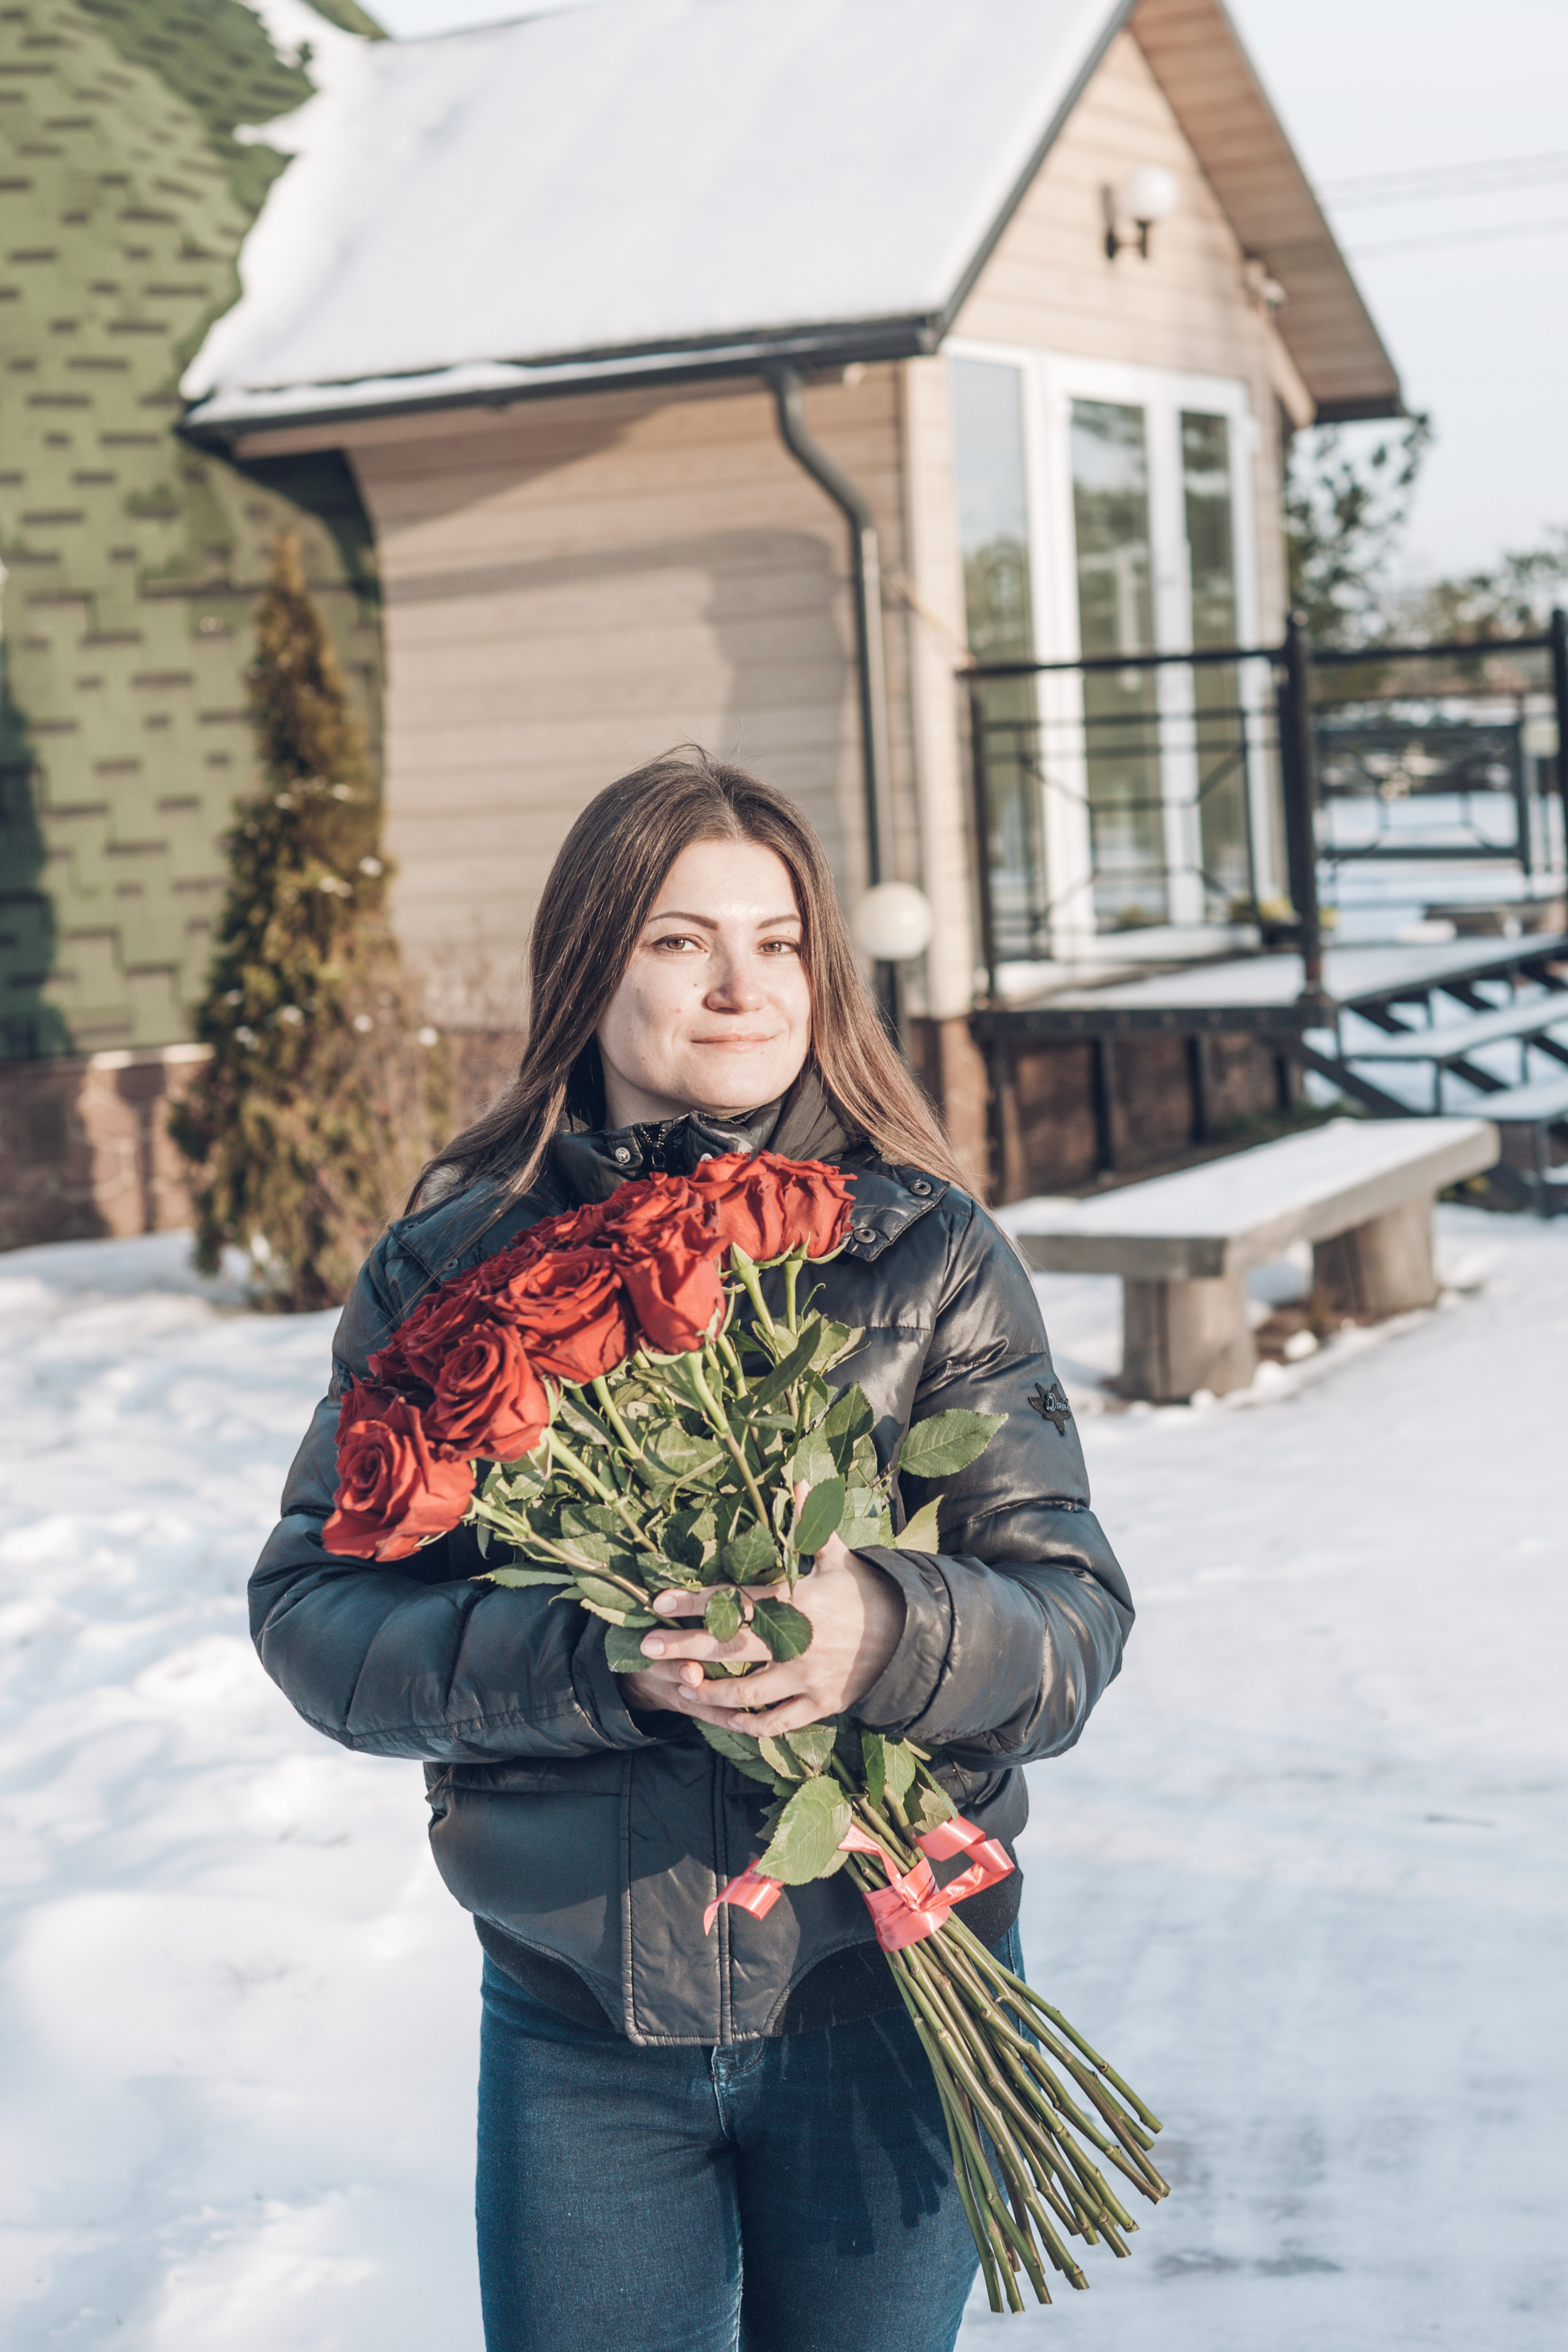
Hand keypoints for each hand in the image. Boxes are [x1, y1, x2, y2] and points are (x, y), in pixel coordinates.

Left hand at [620, 1482, 905, 1736]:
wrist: (907, 1635)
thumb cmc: (863, 1592)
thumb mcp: (839, 1556)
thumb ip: (813, 1525)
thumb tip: (801, 1484)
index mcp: (794, 1600)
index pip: (733, 1600)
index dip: (693, 1602)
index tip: (658, 1603)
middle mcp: (795, 1640)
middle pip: (729, 1646)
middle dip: (683, 1647)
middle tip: (646, 1648)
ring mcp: (806, 1676)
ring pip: (747, 1690)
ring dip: (710, 1690)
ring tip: (682, 1687)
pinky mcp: (820, 1703)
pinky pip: (778, 1721)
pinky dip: (751, 1724)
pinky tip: (727, 1720)